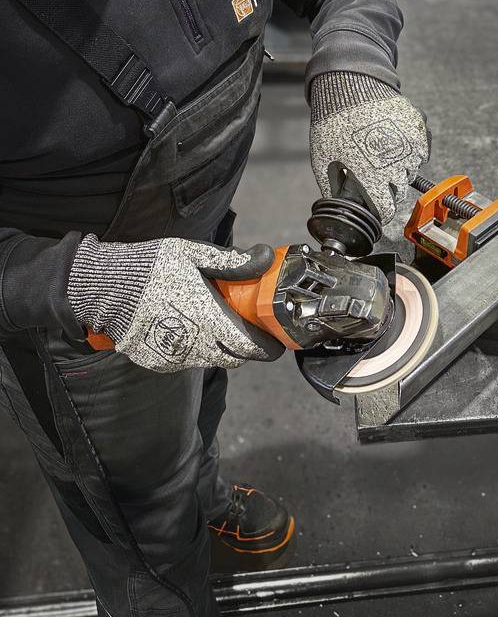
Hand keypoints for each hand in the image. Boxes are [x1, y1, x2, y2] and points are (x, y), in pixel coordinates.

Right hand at [67, 235, 283, 372]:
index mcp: (209, 319)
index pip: (250, 348)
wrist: (103, 288)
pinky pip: (185, 360)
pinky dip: (192, 349)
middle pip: (234, 358)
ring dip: (217, 346)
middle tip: (245, 328)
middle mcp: (195, 345)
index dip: (268, 348)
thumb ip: (232, 261)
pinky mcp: (158, 362)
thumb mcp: (193, 254)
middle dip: (245, 347)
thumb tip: (265, 256)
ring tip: (211, 322)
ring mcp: (175, 356)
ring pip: (210, 360)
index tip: (276, 341)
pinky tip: (183, 326)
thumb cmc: (150, 267)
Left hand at [309, 71, 429, 224]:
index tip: (378, 209)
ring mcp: (409, 145)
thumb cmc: (333, 122)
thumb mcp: (323, 158)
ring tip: (382, 154)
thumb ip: (331, 186)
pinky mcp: (417, 128)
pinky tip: (397, 142)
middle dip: (389, 188)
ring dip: (400, 168)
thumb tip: (335, 204)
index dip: (381, 212)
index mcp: (373, 177)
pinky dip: (413, 149)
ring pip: (411, 169)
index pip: (387, 209)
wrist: (348, 86)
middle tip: (375, 175)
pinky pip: (422, 148)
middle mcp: (396, 164)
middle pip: (400, 190)